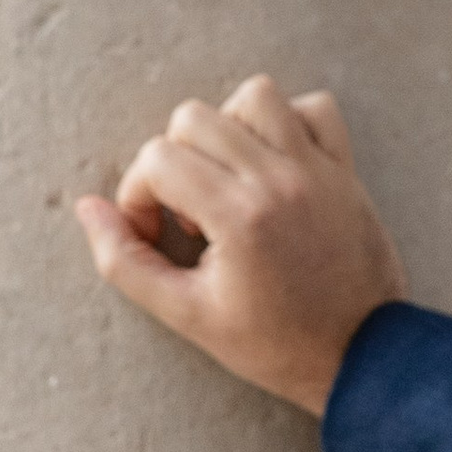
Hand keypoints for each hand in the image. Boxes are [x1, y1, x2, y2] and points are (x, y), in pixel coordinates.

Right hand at [76, 74, 406, 416]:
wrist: (362, 356)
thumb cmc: (275, 344)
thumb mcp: (187, 315)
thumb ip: (126, 261)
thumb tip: (88, 209)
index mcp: (238, 215)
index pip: (158, 158)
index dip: (139, 196)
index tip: (158, 235)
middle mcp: (279, 178)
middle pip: (195, 117)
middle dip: (175, 162)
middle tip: (193, 216)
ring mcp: (317, 168)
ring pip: (254, 95)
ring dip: (227, 129)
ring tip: (228, 180)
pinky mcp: (345, 169)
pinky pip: (314, 107)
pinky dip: (287, 123)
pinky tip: (273, 168)